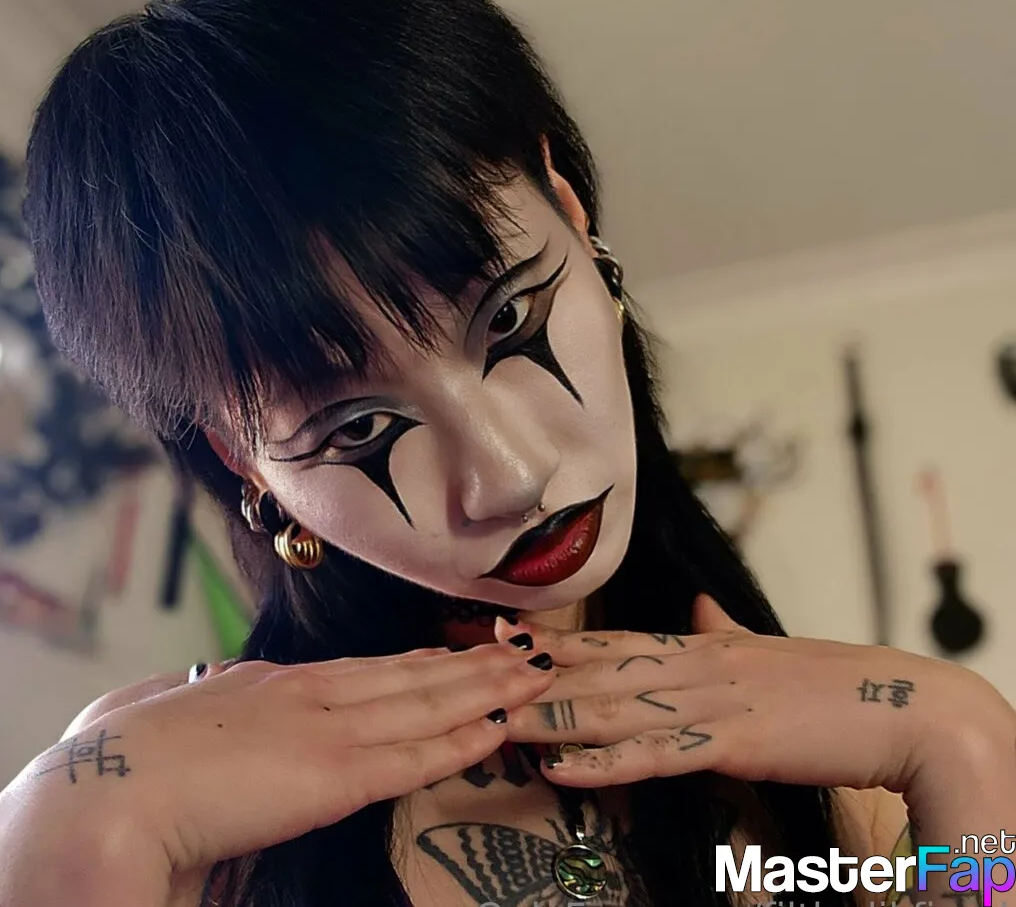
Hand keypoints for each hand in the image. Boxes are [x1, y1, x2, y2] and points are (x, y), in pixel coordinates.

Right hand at [0, 642, 553, 906]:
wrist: (100, 793)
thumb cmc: (118, 762)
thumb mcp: (169, 716)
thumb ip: (209, 701)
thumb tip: (217, 682)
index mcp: (273, 685)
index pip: (365, 670)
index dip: (417, 663)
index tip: (455, 654)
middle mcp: (310, 694)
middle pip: (410, 675)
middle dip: (471, 664)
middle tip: (522, 649)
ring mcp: (328, 728)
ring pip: (427, 703)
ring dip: (485, 690)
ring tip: (532, 673)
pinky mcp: (336, 774)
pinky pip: (417, 753)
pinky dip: (465, 736)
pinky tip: (501, 724)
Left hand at [495, 596, 1015, 794]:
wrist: (899, 706)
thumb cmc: (829, 684)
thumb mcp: (766, 650)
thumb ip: (726, 630)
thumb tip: (704, 604)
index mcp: (698, 645)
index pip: (610, 639)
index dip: (552, 639)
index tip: (500, 635)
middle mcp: (693, 664)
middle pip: (597, 666)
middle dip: (533, 671)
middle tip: (472, 667)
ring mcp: (710, 701)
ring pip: (614, 708)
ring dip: (552, 715)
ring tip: (496, 717)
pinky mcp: (732, 742)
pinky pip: (657, 754)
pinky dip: (606, 761)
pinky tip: (564, 766)